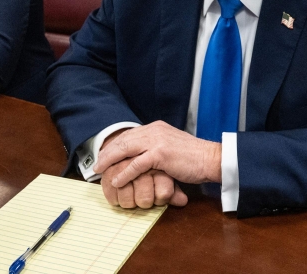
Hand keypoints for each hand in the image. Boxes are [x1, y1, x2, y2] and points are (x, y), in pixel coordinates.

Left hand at [95, 121, 221, 187]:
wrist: (210, 158)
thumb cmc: (193, 157)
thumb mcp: (171, 146)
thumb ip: (156, 148)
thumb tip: (143, 158)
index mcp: (156, 127)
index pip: (129, 134)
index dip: (114, 145)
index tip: (104, 155)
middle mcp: (155, 130)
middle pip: (123, 140)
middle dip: (107, 152)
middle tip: (97, 164)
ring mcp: (157, 141)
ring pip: (126, 149)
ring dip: (111, 161)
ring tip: (101, 171)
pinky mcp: (160, 154)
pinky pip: (136, 164)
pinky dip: (125, 173)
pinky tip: (117, 180)